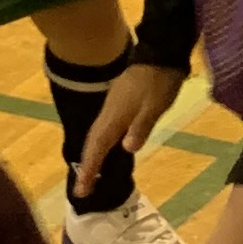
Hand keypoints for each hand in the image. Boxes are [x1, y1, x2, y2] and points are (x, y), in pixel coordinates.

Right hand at [72, 61, 186, 200]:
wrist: (160, 54)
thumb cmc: (159, 82)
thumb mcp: (154, 106)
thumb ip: (141, 127)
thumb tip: (127, 148)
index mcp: (115, 115)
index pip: (98, 146)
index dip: (90, 168)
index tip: (82, 189)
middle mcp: (108, 112)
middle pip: (93, 142)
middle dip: (86, 166)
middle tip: (82, 189)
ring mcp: (111, 106)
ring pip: (96, 135)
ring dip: (92, 155)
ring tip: (89, 174)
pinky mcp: (117, 102)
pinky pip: (103, 128)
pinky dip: (100, 143)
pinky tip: (105, 148)